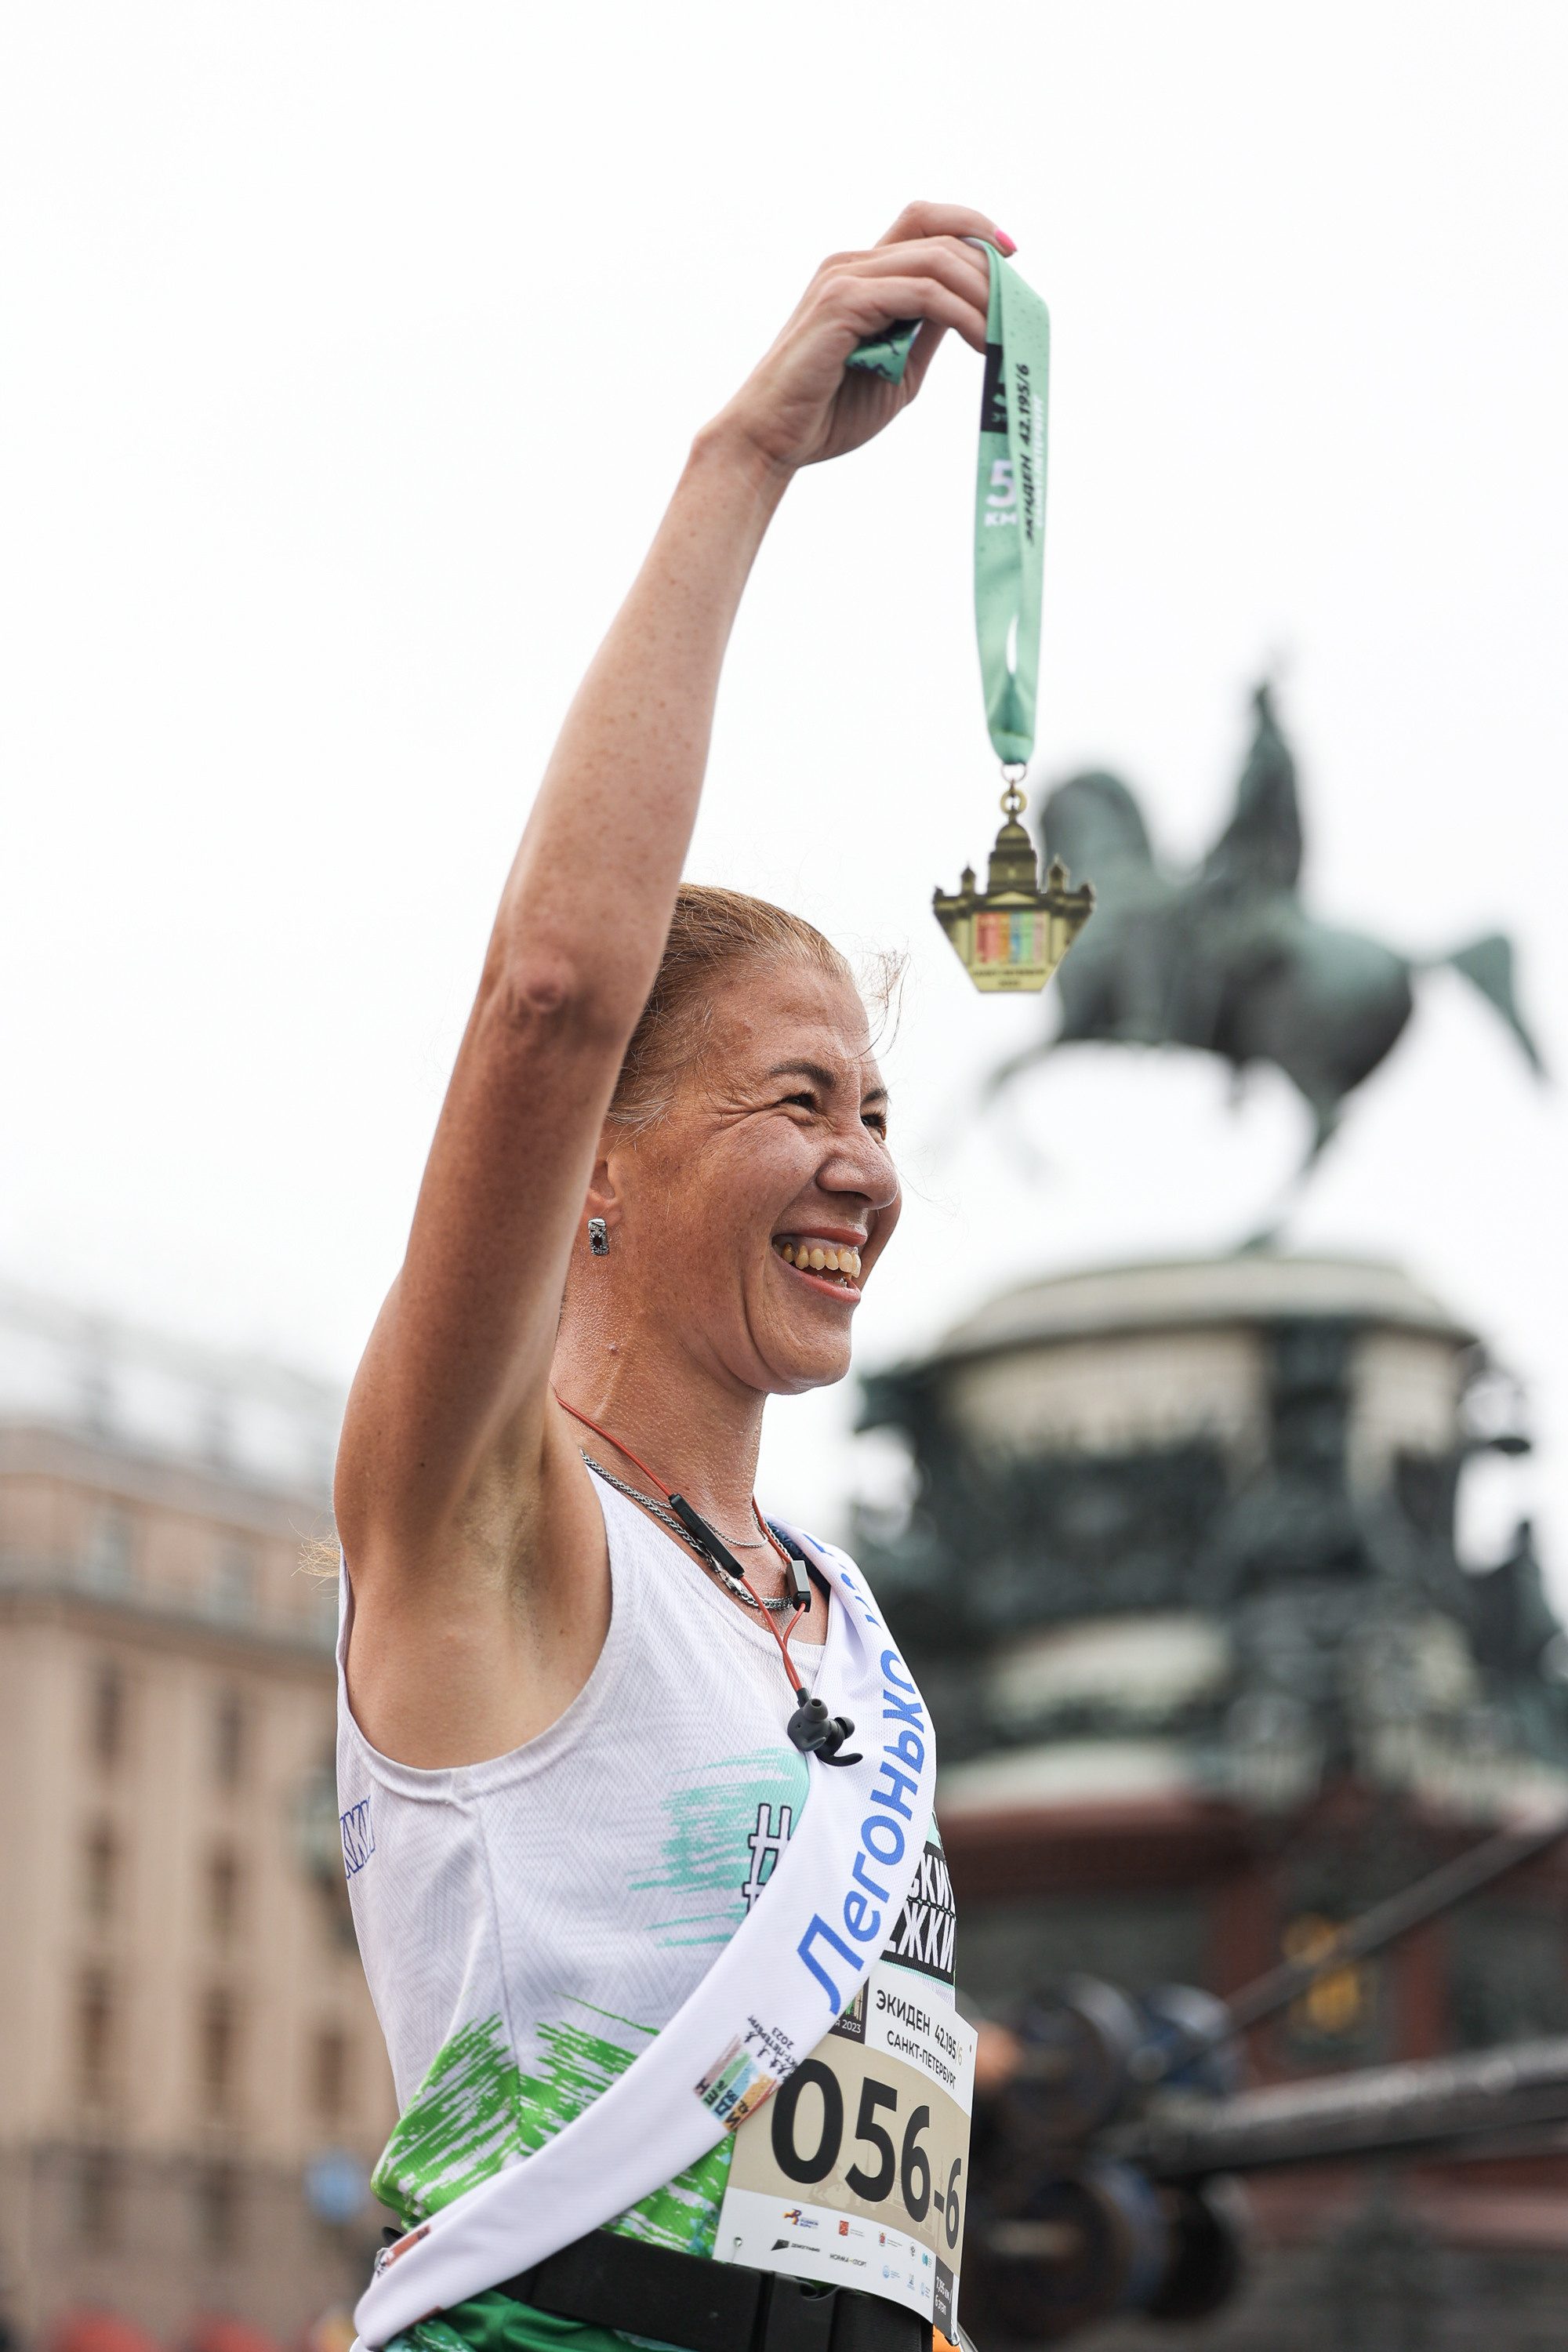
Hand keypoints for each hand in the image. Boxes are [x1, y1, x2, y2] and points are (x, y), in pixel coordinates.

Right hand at [709, 201, 1009, 473]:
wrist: (772, 441)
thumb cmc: (828, 413)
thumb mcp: (898, 367)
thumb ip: (928, 332)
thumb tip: (974, 311)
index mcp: (861, 274)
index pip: (925, 222)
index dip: (972, 226)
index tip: (1012, 257)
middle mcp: (851, 264)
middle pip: (937, 231)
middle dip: (988, 263)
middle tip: (1019, 307)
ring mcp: (845, 279)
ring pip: (936, 259)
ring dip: (982, 293)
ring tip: (1007, 333)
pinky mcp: (843, 304)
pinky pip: (922, 294)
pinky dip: (962, 314)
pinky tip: (983, 341)